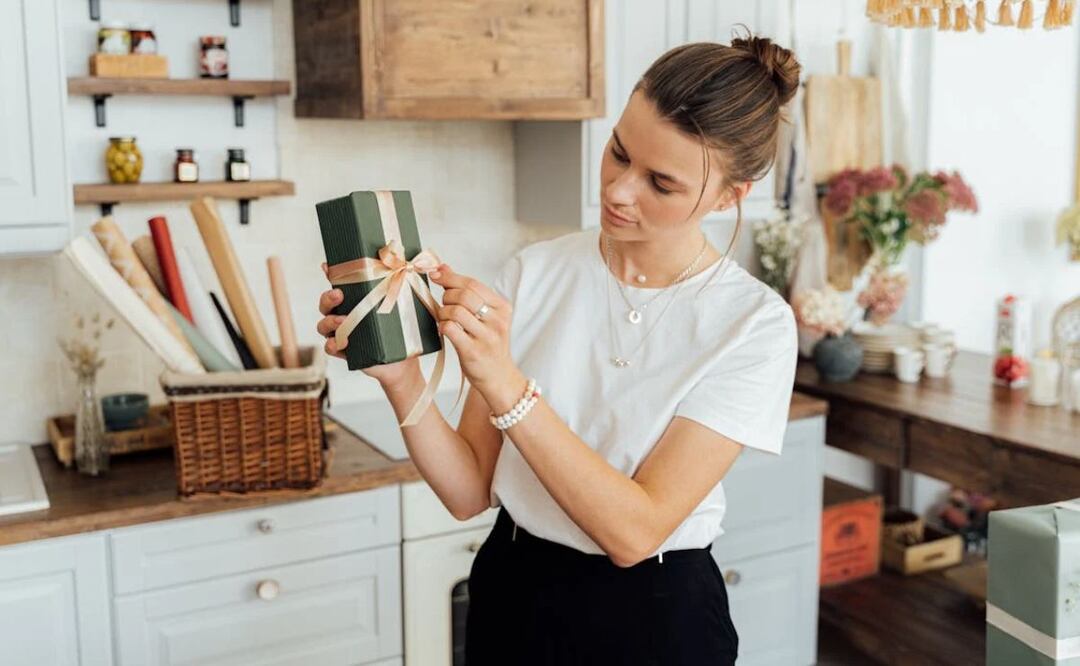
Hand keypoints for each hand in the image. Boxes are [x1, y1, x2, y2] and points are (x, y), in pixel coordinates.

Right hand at [317, 262, 419, 386]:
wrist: (404, 360)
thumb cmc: (401, 330)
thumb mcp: (402, 306)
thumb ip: (399, 285)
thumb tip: (407, 260)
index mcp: (355, 301)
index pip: (339, 285)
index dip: (330, 274)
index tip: (327, 266)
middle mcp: (344, 315)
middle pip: (326, 304)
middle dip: (328, 297)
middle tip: (339, 294)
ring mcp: (342, 333)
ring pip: (324, 325)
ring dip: (329, 321)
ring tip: (343, 320)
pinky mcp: (344, 352)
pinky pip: (330, 347)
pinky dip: (331, 344)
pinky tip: (338, 342)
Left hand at [429, 263, 514, 390]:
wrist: (498, 377)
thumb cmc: (488, 344)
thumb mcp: (485, 316)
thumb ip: (467, 292)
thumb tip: (442, 267)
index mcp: (502, 307)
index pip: (473, 284)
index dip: (450, 277)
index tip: (435, 274)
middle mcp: (498, 321)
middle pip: (464, 295)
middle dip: (446, 296)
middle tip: (444, 304)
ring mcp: (487, 337)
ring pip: (455, 311)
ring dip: (443, 312)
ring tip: (444, 319)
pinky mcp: (473, 352)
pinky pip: (450, 329)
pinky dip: (442, 326)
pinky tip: (445, 329)